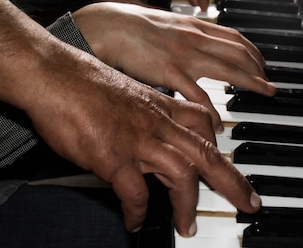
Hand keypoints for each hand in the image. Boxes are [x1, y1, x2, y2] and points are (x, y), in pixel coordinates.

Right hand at [25, 50, 261, 235]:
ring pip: (183, 174)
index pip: (204, 123)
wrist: (53, 74)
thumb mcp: (125, 94)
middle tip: (249, 202)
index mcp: (160, 106)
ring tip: (188, 227)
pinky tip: (135, 221)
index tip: (227, 161)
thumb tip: (146, 137)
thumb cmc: (82, 83)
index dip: (219, 145)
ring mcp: (137, 140)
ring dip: (189, 205)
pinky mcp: (113, 157)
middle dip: (233, 181)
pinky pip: (136, 193)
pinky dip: (139, 212)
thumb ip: (141, 115)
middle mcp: (156, 123)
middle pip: (207, 153)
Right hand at [72, 2, 276, 131]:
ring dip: (252, 82)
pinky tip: (218, 125)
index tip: (262, 63)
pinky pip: (198, 95)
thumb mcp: (162, 23)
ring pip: (229, 69)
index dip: (253, 51)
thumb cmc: (127, 25)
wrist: (102, 25)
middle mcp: (193, 38)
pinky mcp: (168, 72)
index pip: (234, 37)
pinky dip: (212, 112)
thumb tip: (192, 45)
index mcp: (191, 26)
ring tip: (264, 93)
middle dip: (259, 69)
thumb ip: (181, 34)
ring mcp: (183, 54)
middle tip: (269, 84)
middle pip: (239, 52)